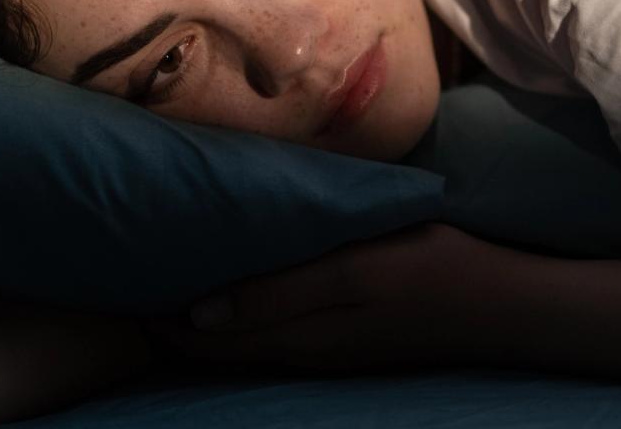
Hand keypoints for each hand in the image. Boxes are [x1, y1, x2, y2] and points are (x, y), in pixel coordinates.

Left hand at [145, 222, 522, 374]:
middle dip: (172, 321)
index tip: (121, 287)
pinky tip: (239, 295)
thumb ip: (282, 291)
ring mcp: (326, 347)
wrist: (500, 304)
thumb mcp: (356, 271)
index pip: (206, 335)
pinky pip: (275, 334)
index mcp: (298, 335)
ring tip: (171, 287)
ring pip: (245, 341)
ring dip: (204, 320)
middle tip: (133, 282)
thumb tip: (202, 310)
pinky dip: (243, 318)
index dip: (160, 318)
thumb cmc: (431, 271)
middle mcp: (303, 349)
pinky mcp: (346, 338)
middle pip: (218, 345)